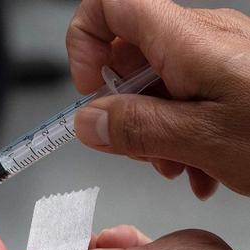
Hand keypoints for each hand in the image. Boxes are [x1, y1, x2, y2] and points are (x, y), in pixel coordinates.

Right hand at [67, 0, 249, 198]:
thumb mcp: (205, 141)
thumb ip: (137, 128)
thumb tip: (89, 120)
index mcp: (187, 40)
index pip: (109, 4)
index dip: (83, 41)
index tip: (89, 87)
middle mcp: (202, 37)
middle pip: (129, 52)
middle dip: (123, 104)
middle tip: (140, 146)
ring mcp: (220, 56)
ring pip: (158, 79)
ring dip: (154, 126)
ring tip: (180, 165)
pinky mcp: (236, 75)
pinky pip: (188, 92)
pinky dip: (181, 129)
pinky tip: (202, 164)